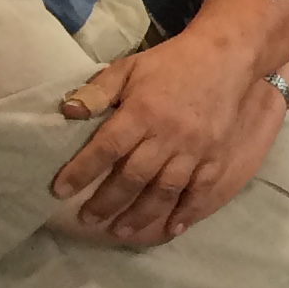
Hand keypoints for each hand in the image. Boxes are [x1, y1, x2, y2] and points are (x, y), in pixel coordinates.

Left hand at [54, 37, 282, 241]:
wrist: (228, 56)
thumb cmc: (172, 63)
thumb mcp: (130, 67)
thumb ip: (98, 90)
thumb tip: (67, 112)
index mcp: (142, 111)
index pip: (107, 147)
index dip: (82, 171)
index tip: (60, 190)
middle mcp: (168, 134)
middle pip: (133, 177)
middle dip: (107, 201)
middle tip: (88, 219)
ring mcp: (195, 147)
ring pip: (164, 189)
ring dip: (141, 214)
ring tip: (120, 231)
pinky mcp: (216, 154)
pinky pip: (201, 189)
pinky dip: (187, 211)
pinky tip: (172, 229)